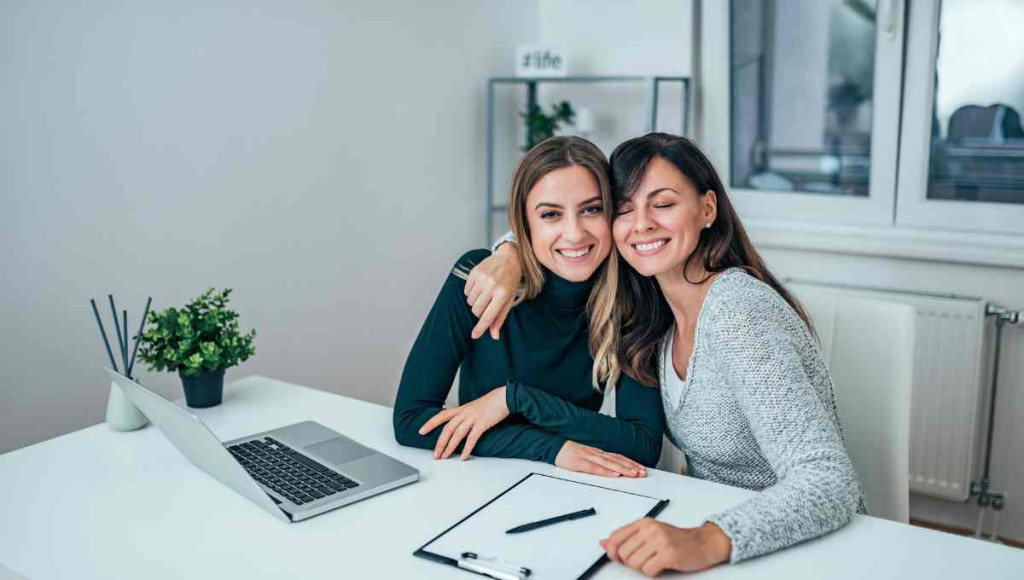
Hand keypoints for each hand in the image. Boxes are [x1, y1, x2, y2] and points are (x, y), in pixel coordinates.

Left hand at [418, 386, 509, 459]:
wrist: (504, 397)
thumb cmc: (490, 404)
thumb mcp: (473, 408)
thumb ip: (464, 416)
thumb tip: (457, 427)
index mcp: (461, 409)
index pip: (441, 416)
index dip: (430, 423)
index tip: (421, 431)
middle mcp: (464, 413)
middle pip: (447, 429)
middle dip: (440, 443)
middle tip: (435, 455)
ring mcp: (473, 418)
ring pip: (457, 434)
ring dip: (450, 447)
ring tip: (445, 457)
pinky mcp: (482, 423)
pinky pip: (472, 438)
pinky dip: (467, 448)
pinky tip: (464, 456)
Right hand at [465, 243, 521, 339]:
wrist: (509, 258)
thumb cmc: (510, 281)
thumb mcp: (509, 299)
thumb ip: (500, 318)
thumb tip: (494, 336)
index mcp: (503, 295)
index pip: (488, 316)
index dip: (480, 328)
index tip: (474, 336)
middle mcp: (492, 287)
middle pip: (476, 310)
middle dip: (480, 311)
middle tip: (487, 303)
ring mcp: (482, 278)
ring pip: (470, 301)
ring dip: (475, 301)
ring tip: (485, 292)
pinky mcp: (474, 272)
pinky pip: (466, 291)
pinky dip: (471, 292)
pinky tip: (480, 286)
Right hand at [554, 441, 647, 477]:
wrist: (554, 446)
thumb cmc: (570, 453)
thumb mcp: (587, 455)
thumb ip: (599, 461)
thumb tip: (612, 468)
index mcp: (598, 452)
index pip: (618, 457)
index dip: (630, 462)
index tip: (641, 468)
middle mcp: (596, 453)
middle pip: (616, 460)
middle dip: (630, 467)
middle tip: (642, 473)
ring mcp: (588, 457)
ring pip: (609, 464)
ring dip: (622, 469)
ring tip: (633, 474)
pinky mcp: (580, 463)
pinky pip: (595, 468)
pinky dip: (605, 472)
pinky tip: (614, 475)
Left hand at [600, 519, 730, 576]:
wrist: (704, 542)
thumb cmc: (676, 540)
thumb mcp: (650, 533)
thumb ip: (627, 538)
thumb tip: (603, 543)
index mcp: (644, 523)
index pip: (615, 537)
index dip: (612, 551)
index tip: (618, 557)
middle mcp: (650, 529)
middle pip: (623, 553)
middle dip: (631, 562)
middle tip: (645, 559)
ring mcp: (660, 541)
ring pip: (634, 563)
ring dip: (643, 568)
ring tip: (654, 561)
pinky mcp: (669, 554)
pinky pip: (648, 571)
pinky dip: (653, 573)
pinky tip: (661, 566)